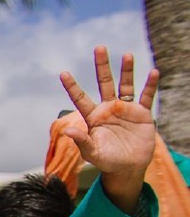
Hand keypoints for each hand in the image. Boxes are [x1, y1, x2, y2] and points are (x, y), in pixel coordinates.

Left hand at [60, 47, 157, 213]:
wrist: (127, 168)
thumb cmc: (106, 160)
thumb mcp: (91, 153)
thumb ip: (82, 141)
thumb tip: (68, 131)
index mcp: (93, 117)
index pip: (80, 98)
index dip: (72, 86)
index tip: (62, 73)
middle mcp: (108, 109)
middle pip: (104, 83)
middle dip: (102, 66)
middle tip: (99, 48)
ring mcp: (126, 110)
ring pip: (126, 85)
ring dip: (127, 71)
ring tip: (127, 55)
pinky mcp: (142, 114)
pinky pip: (146, 96)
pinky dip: (150, 85)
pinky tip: (154, 72)